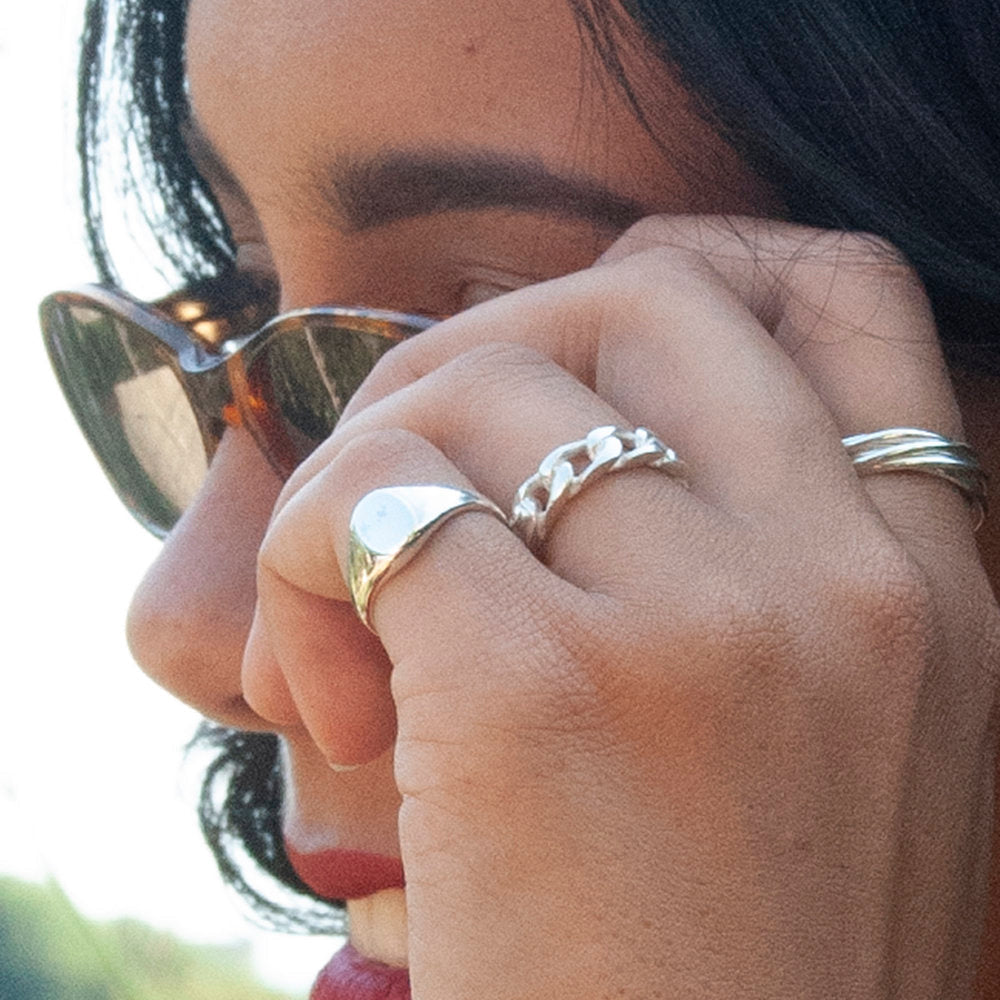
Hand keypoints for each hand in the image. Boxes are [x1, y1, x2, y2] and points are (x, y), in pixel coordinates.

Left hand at [248, 216, 999, 998]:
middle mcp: (836, 583)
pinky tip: (314, 681)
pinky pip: (380, 503)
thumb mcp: (828, 741)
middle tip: (420, 464)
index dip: (697, 267)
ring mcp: (703, 630)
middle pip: (633, 300)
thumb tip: (601, 426)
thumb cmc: (735, 957)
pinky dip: (307, 555)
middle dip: (492, 345)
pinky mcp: (543, 692)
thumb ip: (760, 571)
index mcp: (924, 588)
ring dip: (372, 473)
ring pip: (482, 389)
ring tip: (348, 621)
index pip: (846, 301)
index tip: (581, 335)